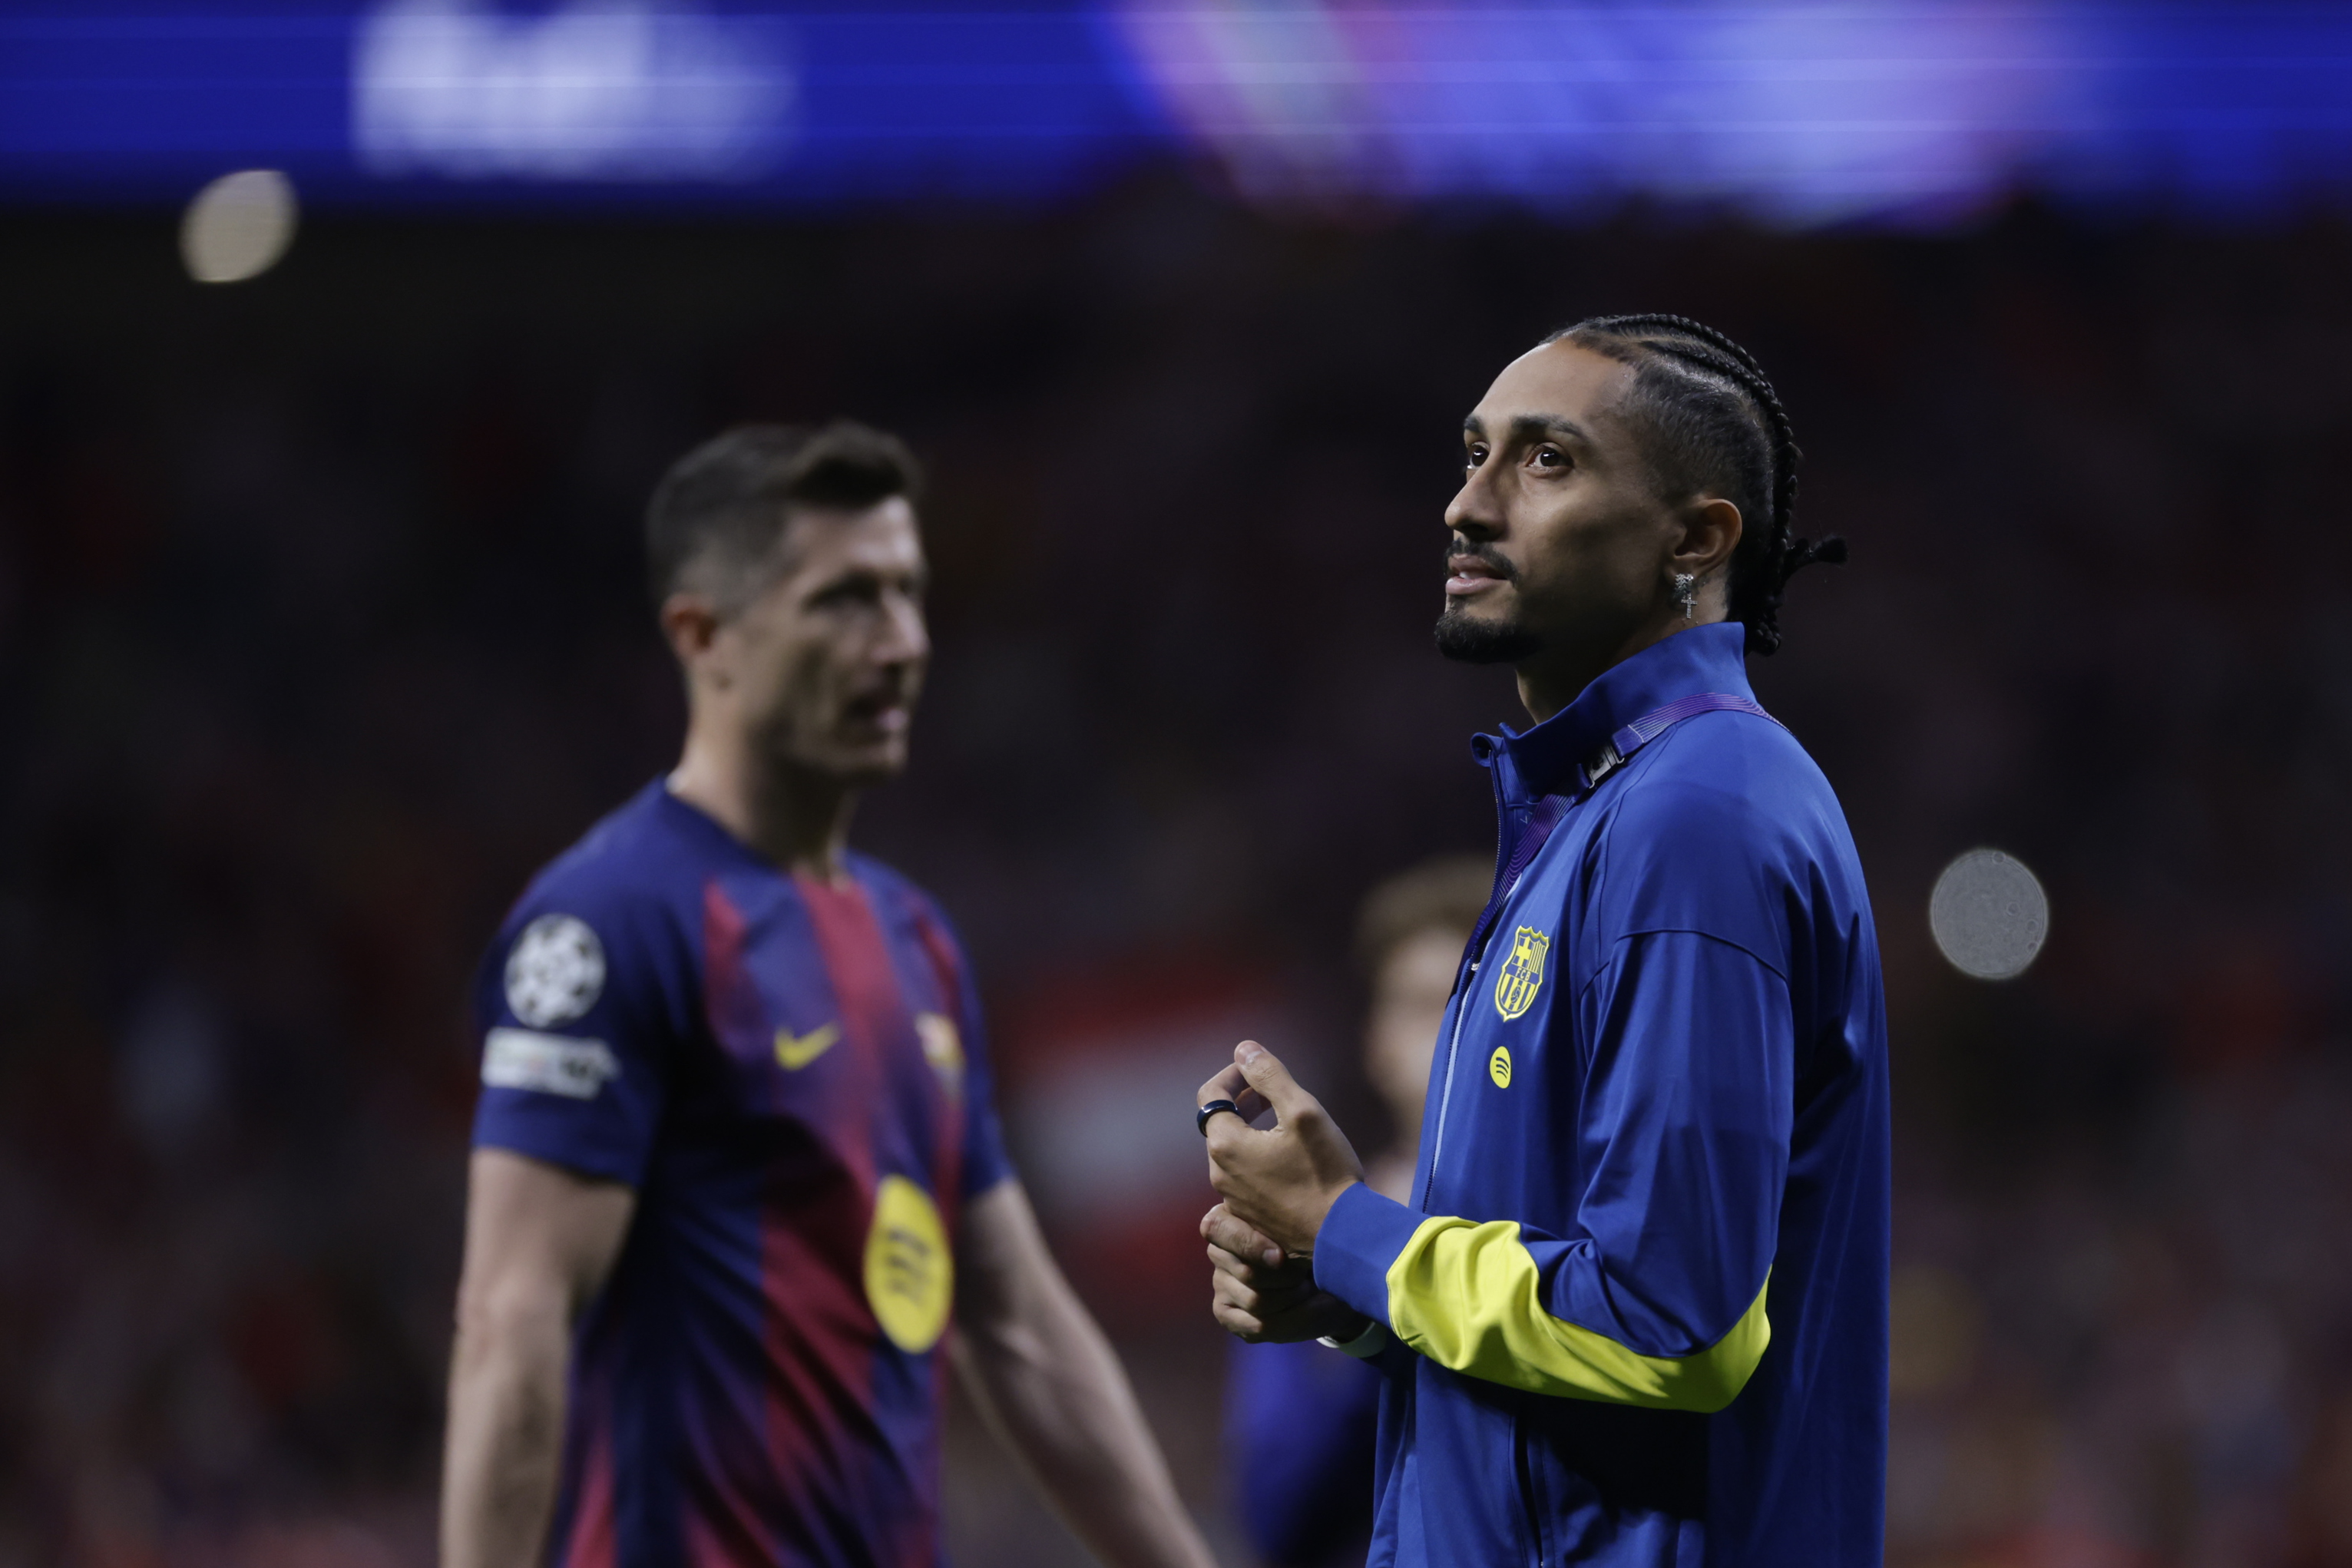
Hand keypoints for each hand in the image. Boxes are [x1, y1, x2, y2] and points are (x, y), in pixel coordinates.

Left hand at [1197, 1041, 1364, 1257]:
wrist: (1342, 1237)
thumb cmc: (1325, 1173)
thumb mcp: (1303, 1112)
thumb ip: (1270, 1076)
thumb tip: (1244, 1049)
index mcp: (1227, 1145)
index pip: (1211, 1095)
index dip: (1233, 1074)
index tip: (1258, 1068)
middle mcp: (1220, 1174)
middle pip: (1220, 1122)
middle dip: (1244, 1099)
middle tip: (1273, 1090)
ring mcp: (1234, 1200)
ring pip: (1234, 1150)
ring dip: (1253, 1127)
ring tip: (1287, 1120)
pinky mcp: (1251, 1217)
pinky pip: (1246, 1175)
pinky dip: (1260, 1155)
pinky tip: (1292, 1156)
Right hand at [1201, 1204, 1365, 1344]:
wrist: (1327, 1281)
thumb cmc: (1314, 1250)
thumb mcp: (1305, 1235)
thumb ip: (1287, 1231)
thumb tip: (1280, 1252)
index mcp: (1229, 1218)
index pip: (1217, 1227)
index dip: (1249, 1244)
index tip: (1281, 1257)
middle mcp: (1218, 1250)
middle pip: (1246, 1272)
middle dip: (1288, 1279)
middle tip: (1307, 1274)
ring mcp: (1220, 1283)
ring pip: (1255, 1300)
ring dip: (1293, 1299)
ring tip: (1309, 1289)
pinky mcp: (1225, 1312)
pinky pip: (1256, 1325)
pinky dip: (1288, 1322)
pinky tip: (1302, 1311)